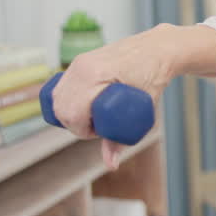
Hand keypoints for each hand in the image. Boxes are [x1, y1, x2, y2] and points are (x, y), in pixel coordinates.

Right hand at [52, 25, 184, 169]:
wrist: (159, 49)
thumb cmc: (154, 78)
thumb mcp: (141, 110)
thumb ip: (121, 138)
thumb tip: (110, 165)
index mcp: (95, 75)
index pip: (72, 114)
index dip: (83, 131)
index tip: (98, 133)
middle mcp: (82, 67)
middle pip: (62, 108)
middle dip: (74, 124)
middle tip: (96, 128)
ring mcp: (78, 62)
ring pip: (57, 98)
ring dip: (68, 113)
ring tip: (90, 117)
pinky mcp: (79, 61)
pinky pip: (60, 86)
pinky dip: (64, 101)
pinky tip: (77, 107)